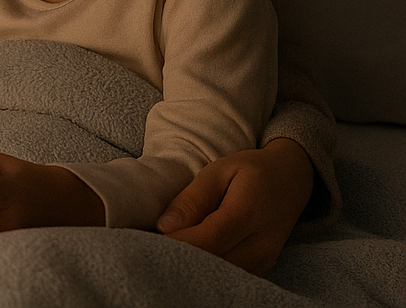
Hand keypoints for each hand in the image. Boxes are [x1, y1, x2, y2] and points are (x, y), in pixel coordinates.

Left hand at [156, 138, 314, 273]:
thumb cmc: (250, 169)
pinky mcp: (265, 266)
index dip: (178, 243)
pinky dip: (211, 266)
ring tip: (172, 247)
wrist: (291, 178)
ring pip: (223, 273)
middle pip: (215, 262)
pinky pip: (234, 274)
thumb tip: (164, 226)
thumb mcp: (218, 170)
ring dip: (195, 263)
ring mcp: (266, 258)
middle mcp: (261, 243)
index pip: (208, 240)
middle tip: (155, 244)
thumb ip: (192, 198)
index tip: (154, 238)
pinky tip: (195, 253)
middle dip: (182, 255)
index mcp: (248, 213)